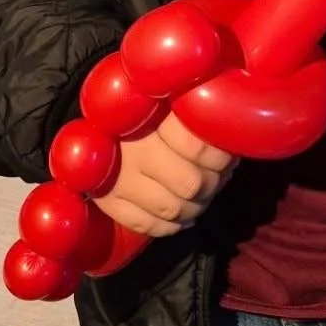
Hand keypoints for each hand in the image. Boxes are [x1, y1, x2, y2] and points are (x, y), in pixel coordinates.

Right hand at [91, 111, 236, 238]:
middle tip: (218, 177)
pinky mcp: (107, 202)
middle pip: (190, 184)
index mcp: (150, 116)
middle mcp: (133, 151)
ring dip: (196, 207)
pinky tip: (183, 214)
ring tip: (203, 195)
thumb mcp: (167, 100)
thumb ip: (195, 112)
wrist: (92, 124)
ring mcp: (118, 180)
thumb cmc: (141, 107)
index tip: (229, 154)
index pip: (197, 146)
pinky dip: (171, 226)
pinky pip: (147, 225)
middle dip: (213, 184)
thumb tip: (234, 134)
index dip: (221, 156)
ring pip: (172, 209)